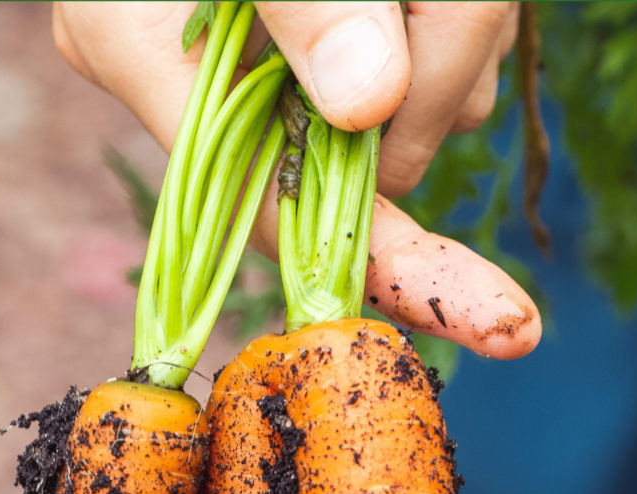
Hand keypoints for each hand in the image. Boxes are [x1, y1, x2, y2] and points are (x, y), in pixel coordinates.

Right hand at [53, 1, 539, 358]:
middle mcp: (203, 80)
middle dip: (439, 83)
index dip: (391, 267)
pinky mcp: (324, 42)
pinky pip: (425, 66)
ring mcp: (266, 65)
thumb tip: (368, 105)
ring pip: (414, 110)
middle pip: (365, 160)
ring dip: (457, 32)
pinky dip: (455, 20)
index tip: (494, 320)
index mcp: (142, 52)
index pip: (279, 214)